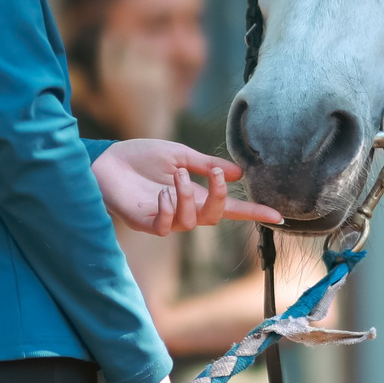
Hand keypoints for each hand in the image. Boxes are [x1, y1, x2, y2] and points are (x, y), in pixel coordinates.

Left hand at [94, 140, 280, 235]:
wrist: (105, 160)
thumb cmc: (139, 157)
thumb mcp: (178, 155)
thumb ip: (205, 165)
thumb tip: (237, 173)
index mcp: (194, 193)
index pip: (229, 206)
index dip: (253, 212)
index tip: (278, 215)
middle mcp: (183, 209)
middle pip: (214, 216)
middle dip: (218, 196)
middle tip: (214, 173)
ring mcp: (164, 218)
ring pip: (191, 221)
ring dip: (188, 195)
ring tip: (176, 175)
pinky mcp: (145, 223)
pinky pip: (166, 227)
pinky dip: (169, 210)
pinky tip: (163, 195)